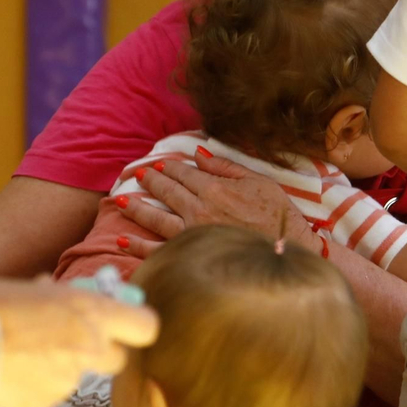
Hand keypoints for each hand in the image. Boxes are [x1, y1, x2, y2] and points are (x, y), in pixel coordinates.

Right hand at [0, 277, 158, 406]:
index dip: (134, 325)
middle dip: (100, 351)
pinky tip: (11, 368)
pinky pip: (50, 393)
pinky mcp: (45, 404)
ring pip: (78, 376)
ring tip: (23, 350)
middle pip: (118, 359)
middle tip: (71, 337)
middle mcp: (89, 349)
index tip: (121, 321)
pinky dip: (37, 383)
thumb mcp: (33, 288)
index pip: (146, 326)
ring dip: (61, 365)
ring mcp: (68, 381)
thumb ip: (57, 297)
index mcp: (92, 312)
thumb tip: (57, 294)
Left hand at [118, 152, 313, 247]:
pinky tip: (121, 241)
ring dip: (134, 207)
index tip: (158, 163)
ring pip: (154, 217)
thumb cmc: (279, 216)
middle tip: (136, 174)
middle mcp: (198, 209)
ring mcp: (192, 234)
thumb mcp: (258, 181)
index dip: (169, 166)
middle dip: (149, 180)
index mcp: (214, 188)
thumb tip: (199, 151)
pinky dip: (137, 247)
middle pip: (166, 190)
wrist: (289, 252)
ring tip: (118, 200)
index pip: (183, 173)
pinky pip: (158, 251)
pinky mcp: (191, 255)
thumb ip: (225, 166)